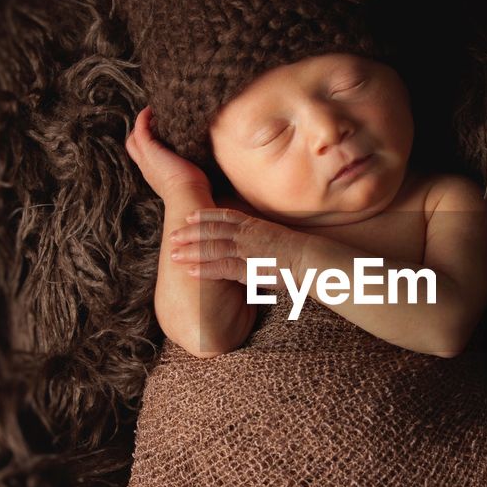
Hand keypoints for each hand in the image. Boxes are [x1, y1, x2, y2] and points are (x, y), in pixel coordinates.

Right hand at [125, 106, 211, 199]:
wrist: (188, 196)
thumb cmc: (196, 193)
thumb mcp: (192, 178)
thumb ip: (193, 169)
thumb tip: (210, 163)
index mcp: (156, 175)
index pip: (145, 158)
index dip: (149, 146)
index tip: (159, 135)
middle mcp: (147, 167)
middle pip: (134, 148)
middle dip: (140, 134)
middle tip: (153, 122)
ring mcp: (146, 158)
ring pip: (133, 139)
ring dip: (141, 124)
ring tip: (153, 112)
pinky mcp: (149, 149)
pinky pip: (140, 128)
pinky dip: (143, 118)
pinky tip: (152, 109)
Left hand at [168, 208, 309, 284]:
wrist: (314, 260)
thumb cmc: (304, 255)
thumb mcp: (280, 241)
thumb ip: (264, 244)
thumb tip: (257, 252)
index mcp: (257, 225)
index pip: (225, 215)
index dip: (205, 215)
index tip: (189, 216)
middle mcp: (249, 233)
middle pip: (213, 229)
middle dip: (190, 232)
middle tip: (172, 235)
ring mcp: (247, 249)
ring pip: (212, 246)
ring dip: (191, 250)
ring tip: (173, 254)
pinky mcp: (249, 266)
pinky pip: (221, 266)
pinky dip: (204, 268)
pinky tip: (189, 271)